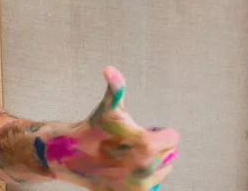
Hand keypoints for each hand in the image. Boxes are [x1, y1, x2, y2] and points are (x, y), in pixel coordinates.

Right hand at [37, 66, 178, 189]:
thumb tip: (109, 69)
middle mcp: (148, 169)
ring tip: (128, 155)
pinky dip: (144, 177)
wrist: (73, 155)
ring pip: (162, 170)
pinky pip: (152, 185)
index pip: (173, 137)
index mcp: (147, 145)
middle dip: (155, 146)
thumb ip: (116, 87)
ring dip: (151, 162)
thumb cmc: (95, 127)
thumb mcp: (109, 106)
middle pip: (169, 153)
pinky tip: (126, 169)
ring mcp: (141, 186)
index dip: (159, 131)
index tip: (141, 130)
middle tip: (132, 142)